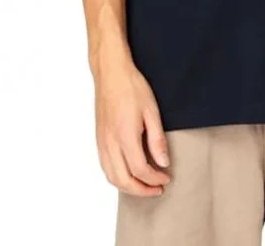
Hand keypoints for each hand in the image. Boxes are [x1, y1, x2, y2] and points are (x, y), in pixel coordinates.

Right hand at [93, 55, 170, 196]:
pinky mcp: (98, 139)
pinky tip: (128, 174)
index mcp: (125, 136)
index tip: (166, 177)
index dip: (155, 179)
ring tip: (144, 186)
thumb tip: (163, 162)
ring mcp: (102, 142)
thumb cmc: (131, 87)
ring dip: (128, 187)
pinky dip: (117, 177)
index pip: (140, 170)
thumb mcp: (152, 111)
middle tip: (157, 189)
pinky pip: (105, 167)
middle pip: (123, 180)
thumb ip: (157, 139)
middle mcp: (110, 143)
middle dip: (141, 190)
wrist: (111, 74)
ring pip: (111, 177)